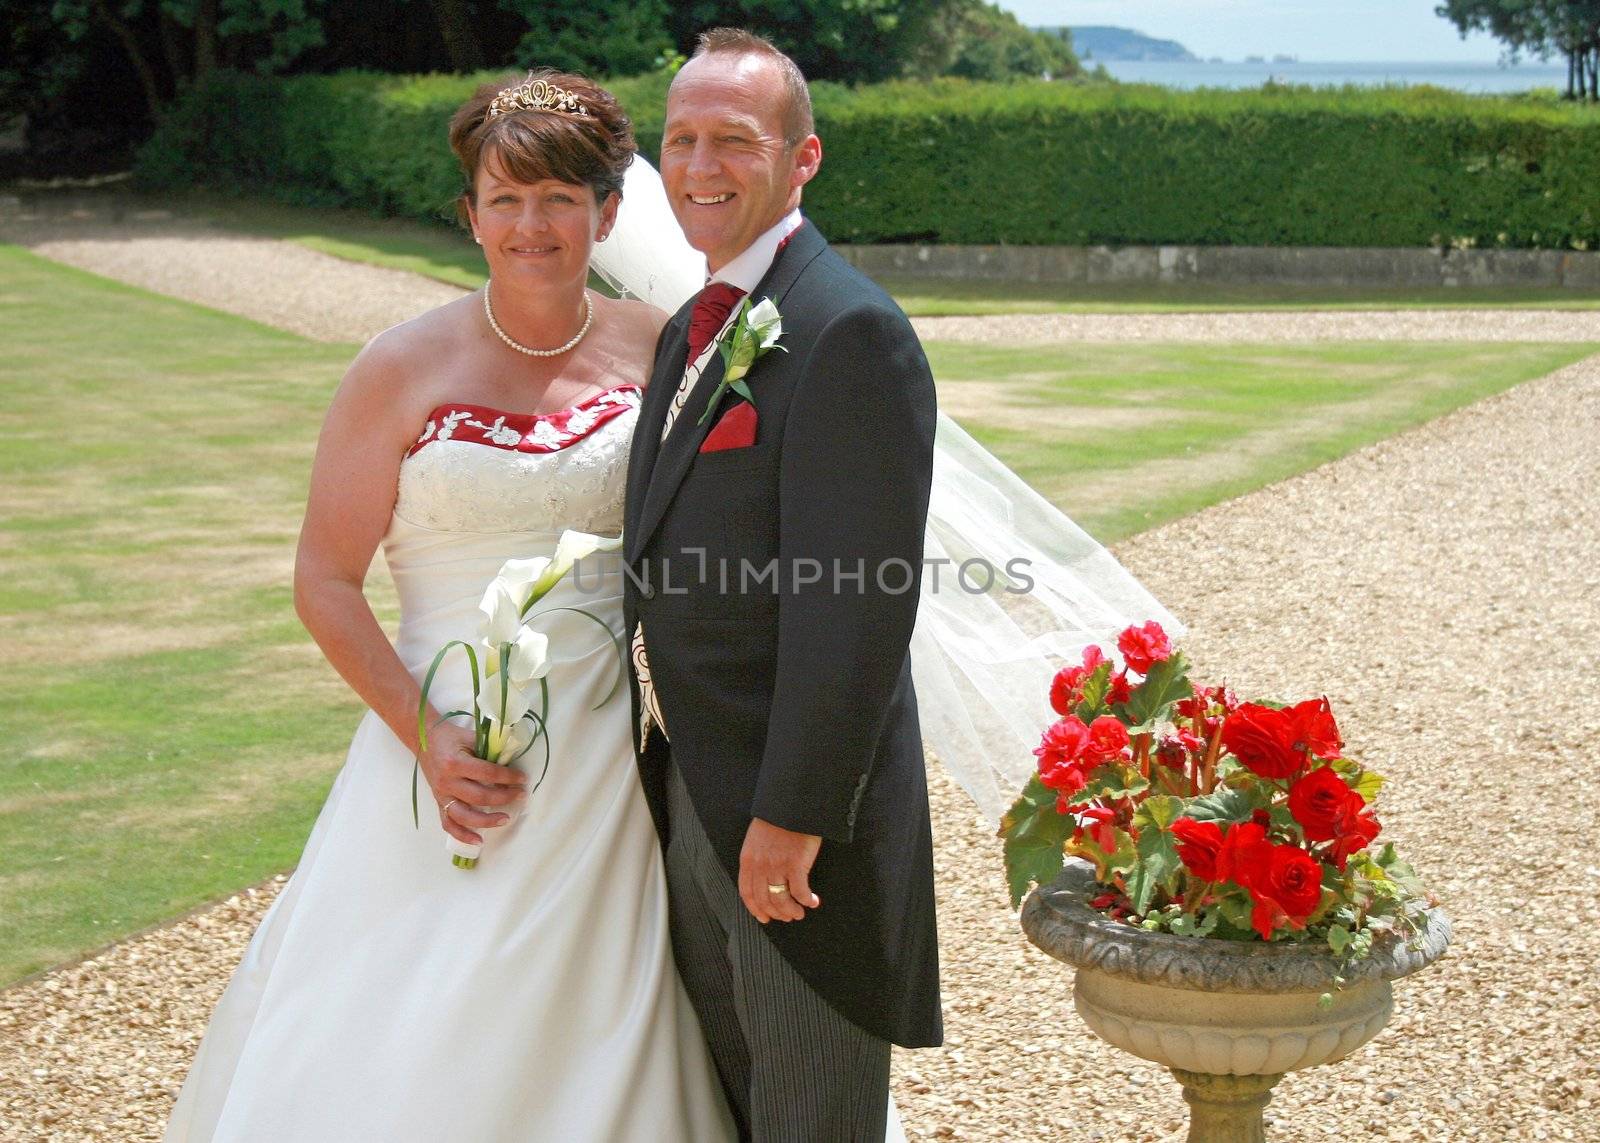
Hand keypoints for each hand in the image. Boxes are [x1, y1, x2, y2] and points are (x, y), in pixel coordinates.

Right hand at [417, 719, 527, 848]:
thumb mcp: (470, 737)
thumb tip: (512, 760)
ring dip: (487, 821)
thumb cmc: (450, 737)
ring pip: (464, 815)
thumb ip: (489, 749)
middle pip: (479, 797)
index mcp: (455, 763)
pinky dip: (462, 835)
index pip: (487, 773)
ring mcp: (441, 795)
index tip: (523, 779)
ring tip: (505, 819)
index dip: (508, 777)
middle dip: (504, 798)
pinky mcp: (439, 802)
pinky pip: (449, 823)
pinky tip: (478, 841)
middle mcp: (447, 782)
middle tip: (521, 795)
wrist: (424, 741)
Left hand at [738, 817, 821, 923]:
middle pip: (765, 900)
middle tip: (787, 917)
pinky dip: (807, 900)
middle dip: (776, 913)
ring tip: (799, 913)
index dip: (756, 909)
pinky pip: (800, 892)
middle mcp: (760, 867)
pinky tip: (813, 902)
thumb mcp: (757, 838)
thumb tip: (764, 877)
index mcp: (748, 860)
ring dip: (791, 911)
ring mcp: (777, 867)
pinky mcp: (796, 865)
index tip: (764, 918)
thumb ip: (757, 858)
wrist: (792, 805)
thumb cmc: (777, 819)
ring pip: (781, 900)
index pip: (747, 893)